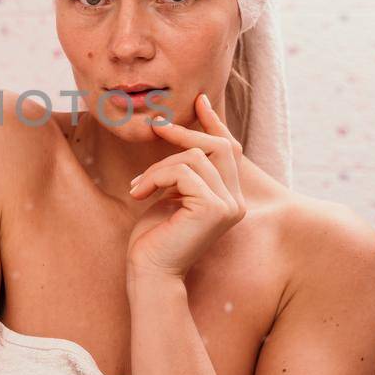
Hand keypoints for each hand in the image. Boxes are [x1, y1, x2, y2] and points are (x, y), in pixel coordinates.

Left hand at [125, 92, 246, 280]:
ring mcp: (228, 206)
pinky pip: (182, 171)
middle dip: (184, 132)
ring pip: (193, 158)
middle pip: (218, 147)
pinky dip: (155, 178)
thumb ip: (181, 171)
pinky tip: (139, 194)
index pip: (229, 152)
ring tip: (138, 187)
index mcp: (228, 199)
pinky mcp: (213, 208)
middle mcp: (236, 202)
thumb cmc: (153, 239)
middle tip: (155, 127)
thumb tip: (174, 132)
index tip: (199, 100)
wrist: (148, 273)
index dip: (214, 124)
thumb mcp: (168, 195)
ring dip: (158, 168)